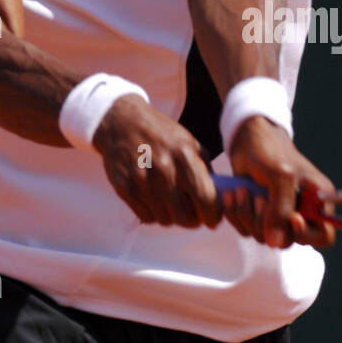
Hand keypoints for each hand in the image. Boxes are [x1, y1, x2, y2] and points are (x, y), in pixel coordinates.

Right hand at [93, 94, 220, 228]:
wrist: (122, 122)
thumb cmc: (162, 134)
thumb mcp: (190, 143)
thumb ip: (205, 170)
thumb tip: (219, 200)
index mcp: (184, 157)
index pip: (206, 200)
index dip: (213, 215)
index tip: (213, 218)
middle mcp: (163, 170)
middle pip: (185, 218)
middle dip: (192, 220)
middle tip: (192, 213)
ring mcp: (141, 180)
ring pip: (165, 220)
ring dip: (171, 216)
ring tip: (171, 201)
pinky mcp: (123, 187)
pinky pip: (146, 216)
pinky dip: (153, 213)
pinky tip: (154, 199)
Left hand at [224, 116, 335, 249]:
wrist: (247, 137)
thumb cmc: (270, 150)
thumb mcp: (280, 176)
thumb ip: (281, 210)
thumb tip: (276, 242)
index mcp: (319, 202)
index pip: (323, 236)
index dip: (306, 233)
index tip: (291, 218)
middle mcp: (302, 212)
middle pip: (288, 241)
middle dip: (267, 223)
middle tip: (259, 198)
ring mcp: (279, 215)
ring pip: (264, 237)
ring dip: (248, 216)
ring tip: (242, 191)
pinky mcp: (258, 215)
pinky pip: (247, 230)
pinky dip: (236, 214)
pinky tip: (234, 195)